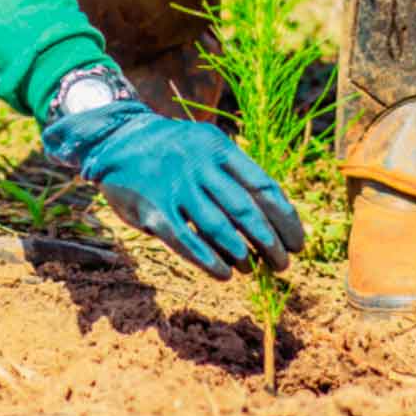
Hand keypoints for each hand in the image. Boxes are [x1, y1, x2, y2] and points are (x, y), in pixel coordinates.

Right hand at [42, 101, 304, 279]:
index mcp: (220, 148)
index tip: (297, 242)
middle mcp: (200, 166)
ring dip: (243, 255)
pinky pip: (188, 242)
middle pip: (246, 211)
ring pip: (219, 229)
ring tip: (254, 268)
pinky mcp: (154, 210)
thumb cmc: (174, 152)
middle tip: (283, 263)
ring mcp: (176, 187)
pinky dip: (210, 262)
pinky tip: (224, 275)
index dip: (286, 219)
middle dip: (270, 243)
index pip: (264, 188)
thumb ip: (235, 175)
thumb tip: (273, 218)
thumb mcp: (207, 147)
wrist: (118, 140)